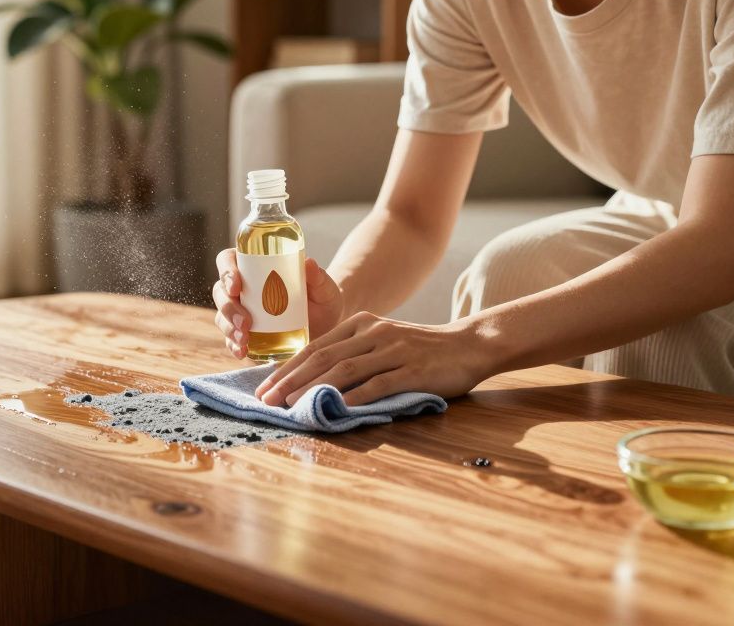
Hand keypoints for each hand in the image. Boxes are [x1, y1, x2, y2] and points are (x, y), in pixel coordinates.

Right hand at [212, 250, 345, 358]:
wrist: (327, 327)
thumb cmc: (322, 300)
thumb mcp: (324, 288)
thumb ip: (318, 277)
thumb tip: (309, 263)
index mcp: (254, 267)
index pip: (228, 260)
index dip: (226, 270)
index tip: (237, 285)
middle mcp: (243, 289)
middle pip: (221, 292)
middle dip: (229, 308)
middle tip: (246, 321)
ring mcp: (241, 313)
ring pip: (222, 317)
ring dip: (229, 328)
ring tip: (244, 339)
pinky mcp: (245, 335)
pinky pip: (231, 340)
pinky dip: (233, 346)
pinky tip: (242, 352)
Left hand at [253, 311, 491, 406]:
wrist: (469, 344)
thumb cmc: (421, 349)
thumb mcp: (382, 341)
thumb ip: (353, 354)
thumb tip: (313, 381)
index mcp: (361, 324)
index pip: (315, 347)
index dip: (286, 368)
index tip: (264, 388)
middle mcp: (373, 332)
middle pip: (323, 358)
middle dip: (290, 380)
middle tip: (266, 401)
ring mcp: (393, 350)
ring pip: (345, 370)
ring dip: (314, 389)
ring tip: (291, 406)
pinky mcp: (412, 370)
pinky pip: (378, 384)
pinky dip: (355, 397)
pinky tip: (337, 409)